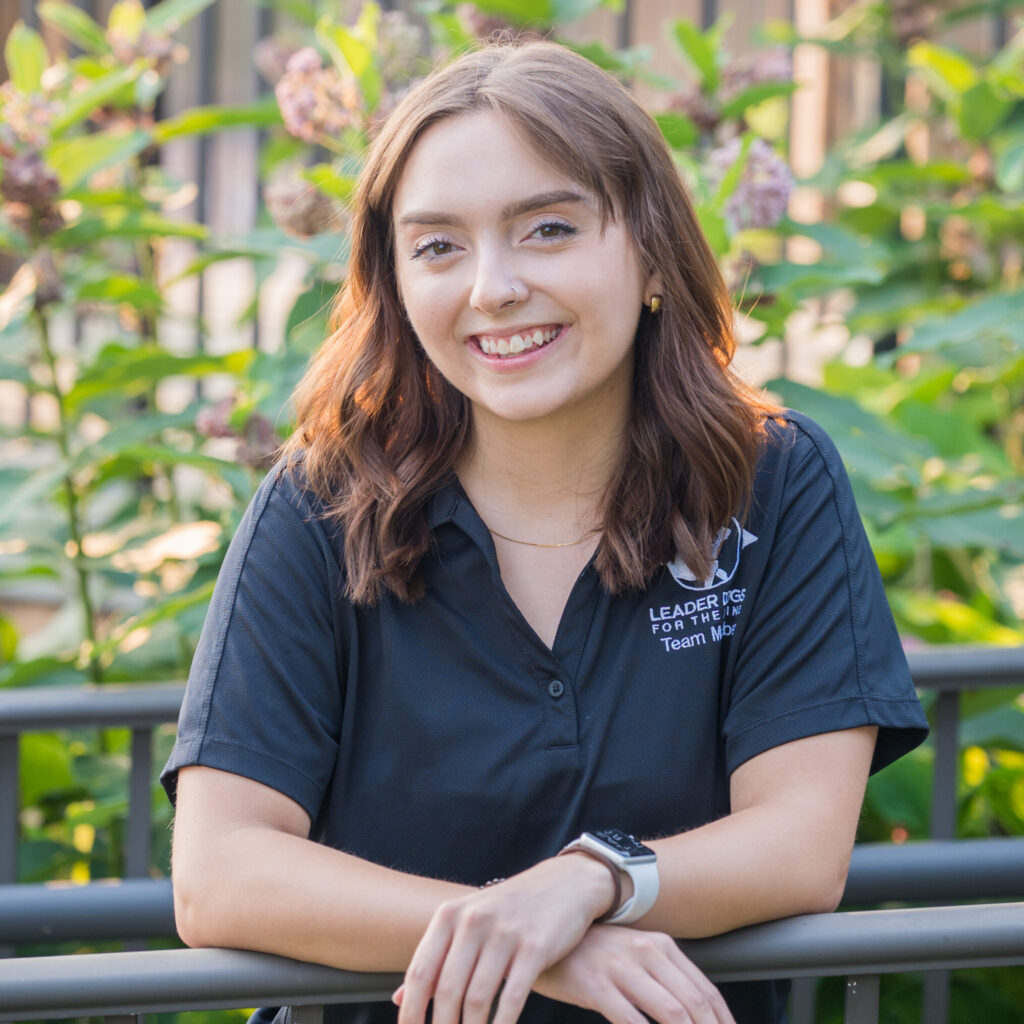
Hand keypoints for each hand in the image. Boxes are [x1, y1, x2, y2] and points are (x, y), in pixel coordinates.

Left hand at [394, 853, 615, 1023]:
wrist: (565, 883)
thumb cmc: (509, 910)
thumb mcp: (468, 922)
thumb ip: (436, 958)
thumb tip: (399, 999)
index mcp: (450, 915)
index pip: (420, 972)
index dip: (411, 1013)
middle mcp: (474, 920)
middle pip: (446, 990)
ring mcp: (505, 932)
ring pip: (477, 999)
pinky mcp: (536, 946)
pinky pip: (512, 998)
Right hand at [535, 925, 736, 1023]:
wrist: (544, 934)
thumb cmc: (591, 953)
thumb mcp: (632, 954)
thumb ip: (663, 976)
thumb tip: (696, 1012)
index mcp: (661, 945)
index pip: (706, 992)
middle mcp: (646, 952)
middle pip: (695, 1005)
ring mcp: (621, 967)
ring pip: (672, 1014)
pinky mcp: (596, 985)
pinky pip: (632, 1022)